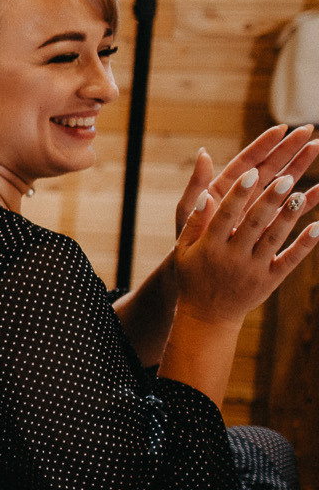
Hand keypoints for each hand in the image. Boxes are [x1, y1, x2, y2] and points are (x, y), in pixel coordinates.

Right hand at [172, 162, 318, 327]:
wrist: (207, 316)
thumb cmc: (193, 276)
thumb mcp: (184, 250)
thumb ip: (195, 222)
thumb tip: (207, 195)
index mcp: (210, 246)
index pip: (226, 215)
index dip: (239, 194)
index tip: (251, 174)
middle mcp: (232, 257)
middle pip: (254, 223)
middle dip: (270, 200)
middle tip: (287, 178)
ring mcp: (253, 270)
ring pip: (274, 239)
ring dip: (289, 217)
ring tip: (301, 194)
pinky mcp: (270, 281)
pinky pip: (290, 260)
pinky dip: (305, 245)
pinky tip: (318, 227)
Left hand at [174, 124, 317, 236]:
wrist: (196, 269)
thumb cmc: (187, 237)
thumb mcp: (188, 210)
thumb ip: (198, 184)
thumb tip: (203, 153)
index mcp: (225, 187)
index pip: (247, 161)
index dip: (264, 144)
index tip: (282, 128)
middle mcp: (244, 194)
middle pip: (269, 166)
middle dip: (288, 148)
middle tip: (308, 130)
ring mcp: (258, 209)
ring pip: (282, 183)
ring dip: (300, 167)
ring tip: (317, 147)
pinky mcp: (269, 225)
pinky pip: (290, 210)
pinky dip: (306, 200)